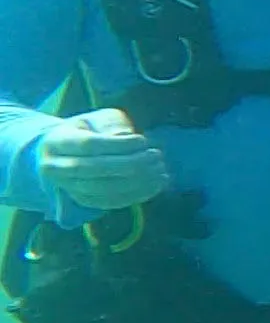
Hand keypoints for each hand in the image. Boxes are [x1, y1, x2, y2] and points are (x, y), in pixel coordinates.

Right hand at [35, 108, 169, 209]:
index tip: (143, 140)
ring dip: (137, 182)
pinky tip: (155, 185)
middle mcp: (56, 167)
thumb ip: (107, 125)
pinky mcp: (81, 200)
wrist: (59, 153)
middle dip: (131, 164)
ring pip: (102, 189)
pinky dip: (135, 195)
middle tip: (157, 156)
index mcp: (57, 142)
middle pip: (95, 169)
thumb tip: (126, 137)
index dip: (118, 144)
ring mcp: (67, 187)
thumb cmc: (84, 131)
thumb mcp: (92, 120)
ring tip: (161, 172)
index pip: (88, 145)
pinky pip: (109, 202)